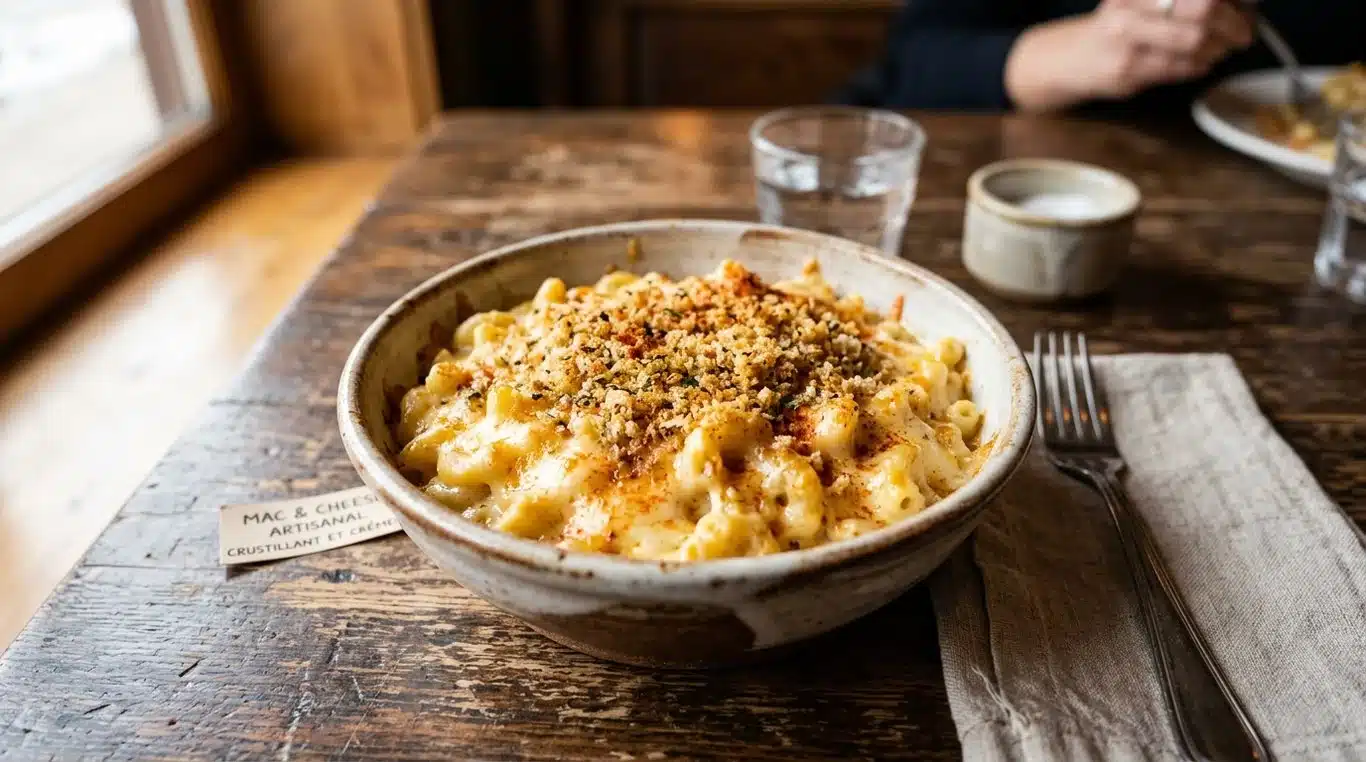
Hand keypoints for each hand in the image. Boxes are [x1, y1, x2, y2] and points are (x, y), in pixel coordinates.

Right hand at [1006, 0, 1254, 110]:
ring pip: (1195, 43)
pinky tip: (1196, 63)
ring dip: (1217, 49)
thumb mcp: (1143, 1)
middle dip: (1234, 24)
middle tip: (1243, 34)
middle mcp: (1130, 7)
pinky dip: (1198, 66)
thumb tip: (1243, 3)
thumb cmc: (1114, 29)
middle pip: (1203, 10)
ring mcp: (1127, 40)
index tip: (1248, 7)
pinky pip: (1180, 68)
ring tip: (1217, 50)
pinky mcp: (1127, 71)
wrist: (1067, 58)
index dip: (1234, 0)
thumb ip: (1184, 3)